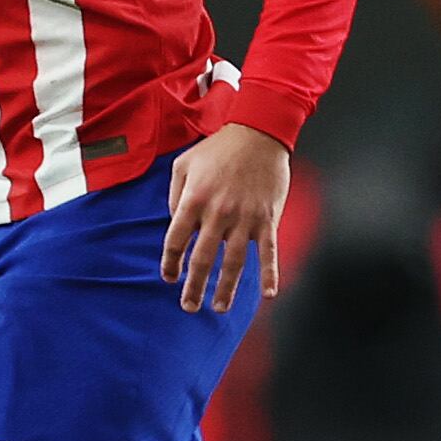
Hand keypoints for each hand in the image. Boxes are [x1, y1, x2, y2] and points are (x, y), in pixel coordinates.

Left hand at [160, 123, 288, 313]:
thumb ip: (174, 195)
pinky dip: (270, 274)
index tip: (170, 278)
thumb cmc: (218, 148)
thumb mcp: (183, 164)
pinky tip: (267, 295)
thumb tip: (174, 222)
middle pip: (202, 259)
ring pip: (234, 262)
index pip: (176, 240)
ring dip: (226, 289)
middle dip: (194, 287)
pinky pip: (269, 252)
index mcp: (193, 200)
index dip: (170, 263)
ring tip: (219, 308)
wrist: (258, 132)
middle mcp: (217, 213)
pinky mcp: (267, 219)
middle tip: (188, 307)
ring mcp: (244, 218)